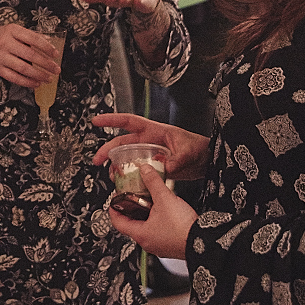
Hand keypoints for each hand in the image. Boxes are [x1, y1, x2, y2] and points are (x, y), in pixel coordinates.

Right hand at [0, 24, 62, 88]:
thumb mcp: (13, 30)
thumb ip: (30, 35)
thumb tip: (49, 42)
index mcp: (12, 30)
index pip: (33, 39)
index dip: (46, 47)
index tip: (56, 54)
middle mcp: (6, 43)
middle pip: (30, 55)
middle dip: (46, 64)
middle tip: (56, 69)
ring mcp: (0, 57)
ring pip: (23, 68)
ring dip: (38, 75)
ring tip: (48, 78)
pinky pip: (14, 77)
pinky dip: (26, 82)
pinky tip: (35, 83)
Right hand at [90, 113, 210, 180]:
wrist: (207, 161)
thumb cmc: (200, 148)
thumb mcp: (189, 151)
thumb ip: (176, 159)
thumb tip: (164, 166)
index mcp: (154, 131)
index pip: (128, 122)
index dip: (111, 120)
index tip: (96, 121)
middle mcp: (149, 142)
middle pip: (122, 143)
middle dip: (107, 150)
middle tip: (97, 160)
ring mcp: (150, 155)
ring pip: (127, 159)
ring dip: (117, 167)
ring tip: (112, 176)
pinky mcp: (154, 168)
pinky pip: (137, 172)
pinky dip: (130, 178)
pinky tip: (126, 184)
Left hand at [107, 160, 195, 260]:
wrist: (204, 242)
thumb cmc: (183, 228)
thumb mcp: (165, 199)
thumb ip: (153, 182)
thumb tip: (145, 170)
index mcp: (140, 234)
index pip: (117, 222)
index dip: (113, 209)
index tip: (114, 200)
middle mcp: (148, 243)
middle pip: (131, 224)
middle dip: (131, 210)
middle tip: (132, 197)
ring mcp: (159, 246)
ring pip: (146, 228)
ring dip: (145, 215)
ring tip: (149, 201)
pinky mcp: (170, 245)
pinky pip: (158, 231)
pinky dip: (157, 220)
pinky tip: (164, 211)